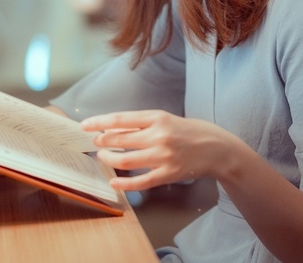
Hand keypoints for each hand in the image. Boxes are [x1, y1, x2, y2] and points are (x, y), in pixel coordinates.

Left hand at [81, 110, 244, 191]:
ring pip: (125, 160)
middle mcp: (159, 136)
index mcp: (158, 117)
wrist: (218, 149)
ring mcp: (163, 157)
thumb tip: (112, 129)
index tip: (84, 126)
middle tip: (96, 143)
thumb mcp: (167, 120)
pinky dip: (123, 183)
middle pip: (119, 140)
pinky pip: (140, 181)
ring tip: (103, 158)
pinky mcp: (168, 174)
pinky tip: (113, 182)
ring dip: (108, 160)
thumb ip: (142, 125)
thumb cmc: (191, 131)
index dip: (99, 122)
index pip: (121, 119)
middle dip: (102, 142)